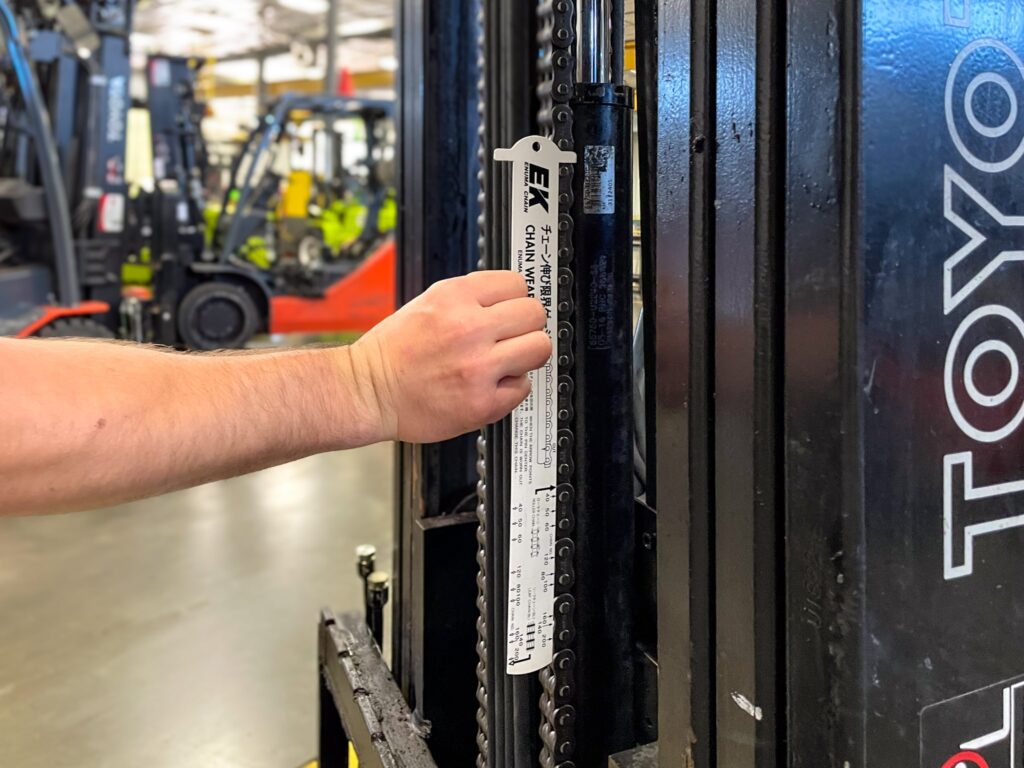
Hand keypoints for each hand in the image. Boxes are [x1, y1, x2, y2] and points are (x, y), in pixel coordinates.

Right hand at [351, 271, 551, 442]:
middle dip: (525, 326)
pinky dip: (510, 388)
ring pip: (538, 349)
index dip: (514, 299)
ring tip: (504, 362)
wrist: (368, 391)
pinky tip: (489, 385)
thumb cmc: (394, 353)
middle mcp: (468, 328)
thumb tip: (510, 300)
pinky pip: (523, 387)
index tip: (510, 310)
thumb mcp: (428, 303)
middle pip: (534, 314)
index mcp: (454, 297)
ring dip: (525, 356)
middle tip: (511, 338)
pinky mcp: (482, 403)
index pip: (517, 283)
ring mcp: (478, 367)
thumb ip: (470, 299)